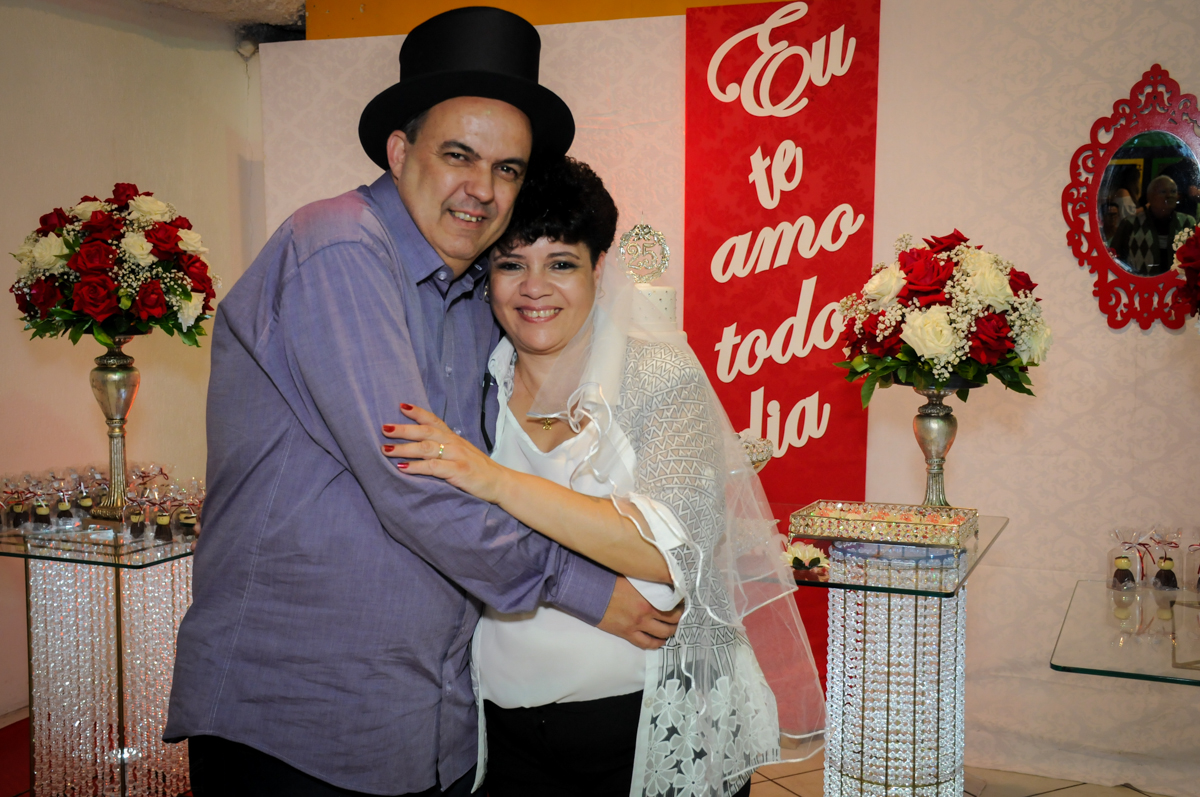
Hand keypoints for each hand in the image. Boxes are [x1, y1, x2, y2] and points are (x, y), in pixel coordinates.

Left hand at [383, 404, 507, 502]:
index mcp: (454, 437)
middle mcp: (454, 443)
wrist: (500, 482)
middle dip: (403, 429)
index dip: (417, 412)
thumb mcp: (462, 452)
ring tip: (386, 449)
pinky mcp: (458, 471)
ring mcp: (457, 456)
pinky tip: (402, 467)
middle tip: (384, 428)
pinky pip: (433, 467)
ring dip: (404, 448)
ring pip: (426, 448)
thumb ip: (445, 447)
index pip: (434, 420)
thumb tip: (421, 445)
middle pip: (425, 431)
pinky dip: (416, 467)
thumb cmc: (478, 469)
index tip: (400, 406)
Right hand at [597, 577, 682, 649]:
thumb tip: (656, 576)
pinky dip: (655, 643)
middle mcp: (646, 611)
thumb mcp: (632, 575)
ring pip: (662, 633)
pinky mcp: (627, 633)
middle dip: (678, 619)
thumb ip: (646, 580)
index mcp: (649, 594)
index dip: (680, 603)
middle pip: (672, 620)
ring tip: (670, 629)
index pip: (674, 602)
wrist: (589, 592)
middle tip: (677, 616)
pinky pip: (646, 643)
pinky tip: (659, 641)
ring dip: (669, 632)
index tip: (680, 601)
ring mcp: (637, 624)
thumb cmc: (608, 579)